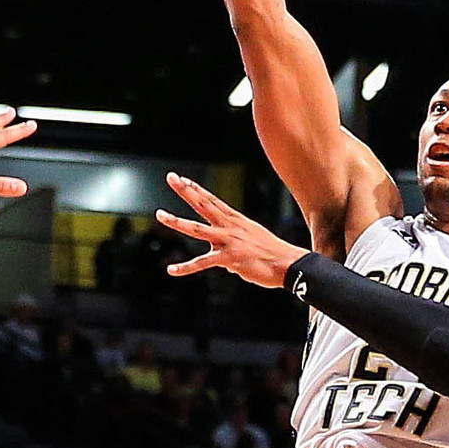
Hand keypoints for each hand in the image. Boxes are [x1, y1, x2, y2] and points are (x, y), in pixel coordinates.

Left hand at [157, 173, 301, 288]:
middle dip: (186, 191)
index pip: (212, 201)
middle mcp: (230, 226)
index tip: (183, 179)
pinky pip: (203, 263)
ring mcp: (229, 241)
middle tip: (171, 177)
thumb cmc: (272, 254)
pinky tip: (172, 270)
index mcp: (236, 220)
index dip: (196, 189)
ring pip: (197, 229)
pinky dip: (186, 267)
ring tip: (160, 215)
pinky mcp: (229, 258)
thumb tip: (224, 258)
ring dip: (177, 221)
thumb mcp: (252, 241)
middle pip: (204, 205)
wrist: (288, 264)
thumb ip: (234, 245)